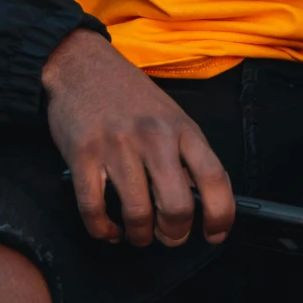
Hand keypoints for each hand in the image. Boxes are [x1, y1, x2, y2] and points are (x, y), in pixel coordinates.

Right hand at [42, 31, 235, 249]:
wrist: (81, 65)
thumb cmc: (129, 96)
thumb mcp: (170, 116)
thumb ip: (185, 154)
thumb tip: (199, 202)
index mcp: (182, 128)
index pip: (214, 178)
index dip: (220, 215)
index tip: (214, 234)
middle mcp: (153, 137)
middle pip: (177, 206)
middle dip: (174, 235)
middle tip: (167, 236)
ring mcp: (117, 146)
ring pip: (137, 214)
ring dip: (139, 236)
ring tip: (137, 234)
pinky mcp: (83, 154)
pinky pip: (94, 208)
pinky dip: (103, 230)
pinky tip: (108, 228)